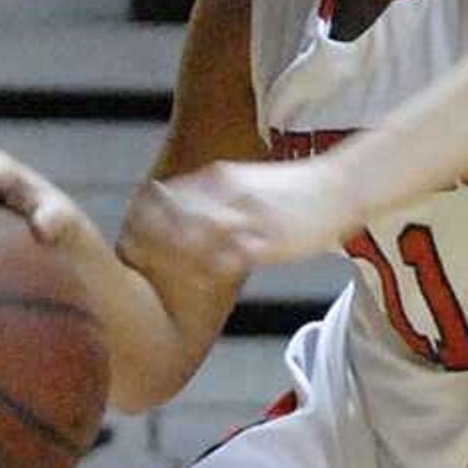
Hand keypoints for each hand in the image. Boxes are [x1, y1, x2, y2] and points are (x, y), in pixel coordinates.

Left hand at [129, 158, 355, 279]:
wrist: (339, 187)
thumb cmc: (292, 190)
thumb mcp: (247, 181)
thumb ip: (216, 193)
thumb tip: (184, 207)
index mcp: (220, 178)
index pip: (166, 197)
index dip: (142, 220)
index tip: (128, 240)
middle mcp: (228, 195)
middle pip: (173, 218)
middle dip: (149, 242)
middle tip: (133, 265)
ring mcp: (248, 218)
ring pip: (196, 239)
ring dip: (174, 260)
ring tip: (158, 281)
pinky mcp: (268, 242)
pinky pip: (228, 260)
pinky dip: (208, 274)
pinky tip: (197, 288)